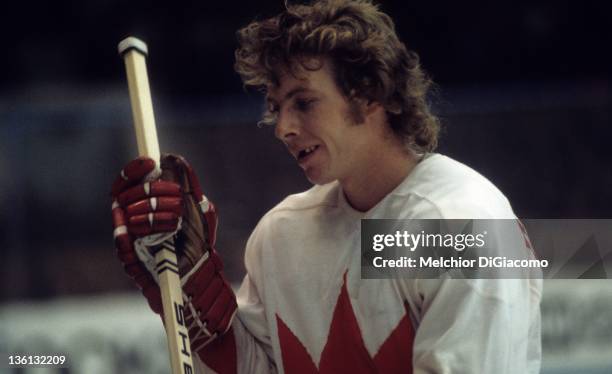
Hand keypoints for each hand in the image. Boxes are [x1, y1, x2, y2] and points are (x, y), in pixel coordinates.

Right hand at [111, 155, 236, 350]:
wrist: (199, 280)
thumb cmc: (198, 245)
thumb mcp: (200, 210)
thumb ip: (188, 185)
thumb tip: (174, 158)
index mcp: (146, 205)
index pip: (127, 181)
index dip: (134, 169)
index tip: (149, 162)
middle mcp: (132, 220)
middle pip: (124, 194)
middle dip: (152, 192)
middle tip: (174, 198)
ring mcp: (128, 239)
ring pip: (124, 214)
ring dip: (154, 214)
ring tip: (176, 224)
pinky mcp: (128, 259)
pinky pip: (123, 241)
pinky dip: (140, 234)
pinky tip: (161, 234)